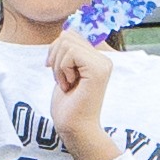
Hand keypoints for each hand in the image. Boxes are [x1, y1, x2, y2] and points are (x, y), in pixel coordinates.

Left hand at [44, 30, 118, 159]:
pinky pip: (70, 53)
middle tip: (63, 79)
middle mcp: (103, 58)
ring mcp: (103, 63)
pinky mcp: (98, 70)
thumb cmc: (68, 105)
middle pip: (67, 35)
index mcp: (97, 58)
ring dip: (58, 66)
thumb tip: (64, 31)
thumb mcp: (65, 72)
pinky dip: (62, 70)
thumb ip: (68, 52)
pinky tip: (70, 86)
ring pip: (66, 42)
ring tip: (67, 84)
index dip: (56, 50)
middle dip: (55, 57)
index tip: (57, 70)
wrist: (75, 128)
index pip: (70, 34)